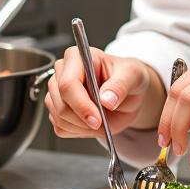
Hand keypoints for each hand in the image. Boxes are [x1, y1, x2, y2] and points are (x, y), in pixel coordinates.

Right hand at [45, 46, 163, 137]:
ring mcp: (56, 90)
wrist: (127, 93)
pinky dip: (78, 131)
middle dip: (83, 119)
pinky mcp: (56, 108)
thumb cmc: (126, 78)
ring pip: (58, 118)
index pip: (68, 84)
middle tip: (102, 121)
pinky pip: (60, 128)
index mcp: (77, 57)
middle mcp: (62, 71)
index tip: (98, 119)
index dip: (81, 105)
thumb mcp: (133, 76)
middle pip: (60, 104)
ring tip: (100, 118)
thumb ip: (121, 85)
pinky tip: (90, 122)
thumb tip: (107, 99)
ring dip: (82, 126)